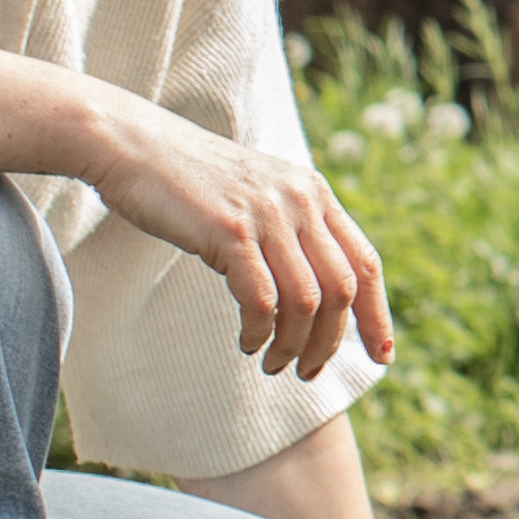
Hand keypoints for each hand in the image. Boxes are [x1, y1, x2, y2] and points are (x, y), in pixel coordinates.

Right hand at [74, 95, 398, 377]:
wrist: (136, 146)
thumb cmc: (193, 183)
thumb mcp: (259, 197)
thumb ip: (292, 232)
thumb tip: (317, 298)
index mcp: (315, 194)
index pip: (365, 263)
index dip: (378, 315)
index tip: (381, 357)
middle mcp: (300, 201)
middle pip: (341, 291)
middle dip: (331, 343)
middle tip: (309, 373)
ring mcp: (266, 214)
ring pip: (306, 301)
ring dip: (293, 346)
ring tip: (273, 364)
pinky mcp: (229, 231)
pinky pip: (261, 300)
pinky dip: (259, 332)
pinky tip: (248, 343)